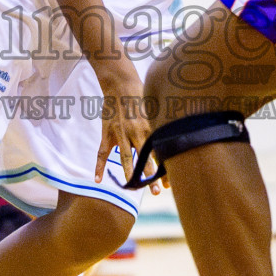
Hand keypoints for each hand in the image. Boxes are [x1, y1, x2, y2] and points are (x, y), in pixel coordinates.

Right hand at [93, 58, 158, 191]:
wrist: (120, 83)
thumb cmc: (141, 95)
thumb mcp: (156, 109)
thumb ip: (163, 124)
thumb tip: (177, 136)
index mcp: (150, 127)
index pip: (159, 152)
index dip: (165, 167)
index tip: (170, 181)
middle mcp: (135, 132)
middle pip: (144, 158)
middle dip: (151, 176)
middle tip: (157, 192)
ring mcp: (120, 134)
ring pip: (125, 158)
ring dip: (130, 174)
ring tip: (133, 188)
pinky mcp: (107, 133)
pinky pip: (102, 152)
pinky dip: (99, 166)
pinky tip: (98, 179)